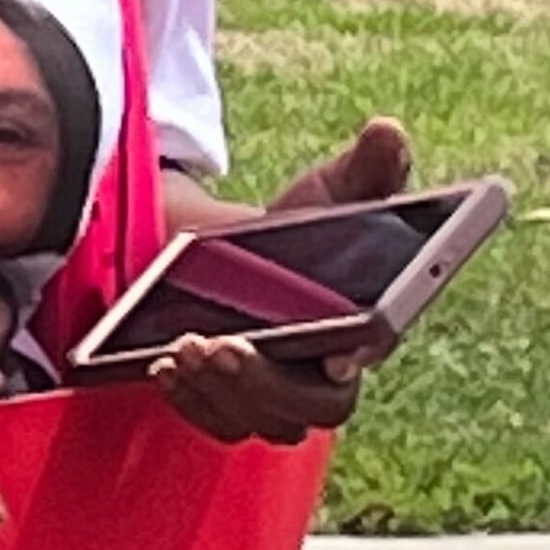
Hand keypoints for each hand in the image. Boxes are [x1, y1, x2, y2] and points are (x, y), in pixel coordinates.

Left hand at [158, 116, 412, 444]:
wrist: (243, 254)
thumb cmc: (303, 226)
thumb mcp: (331, 191)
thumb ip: (367, 168)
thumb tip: (387, 129)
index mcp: (368, 325)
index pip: (371, 351)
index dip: (358, 356)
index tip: (336, 356)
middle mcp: (329, 374)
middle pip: (312, 407)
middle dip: (267, 382)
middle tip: (222, 345)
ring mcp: (279, 396)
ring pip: (260, 420)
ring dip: (221, 391)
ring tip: (182, 350)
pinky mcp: (234, 403)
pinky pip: (218, 420)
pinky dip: (192, 402)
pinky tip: (163, 368)